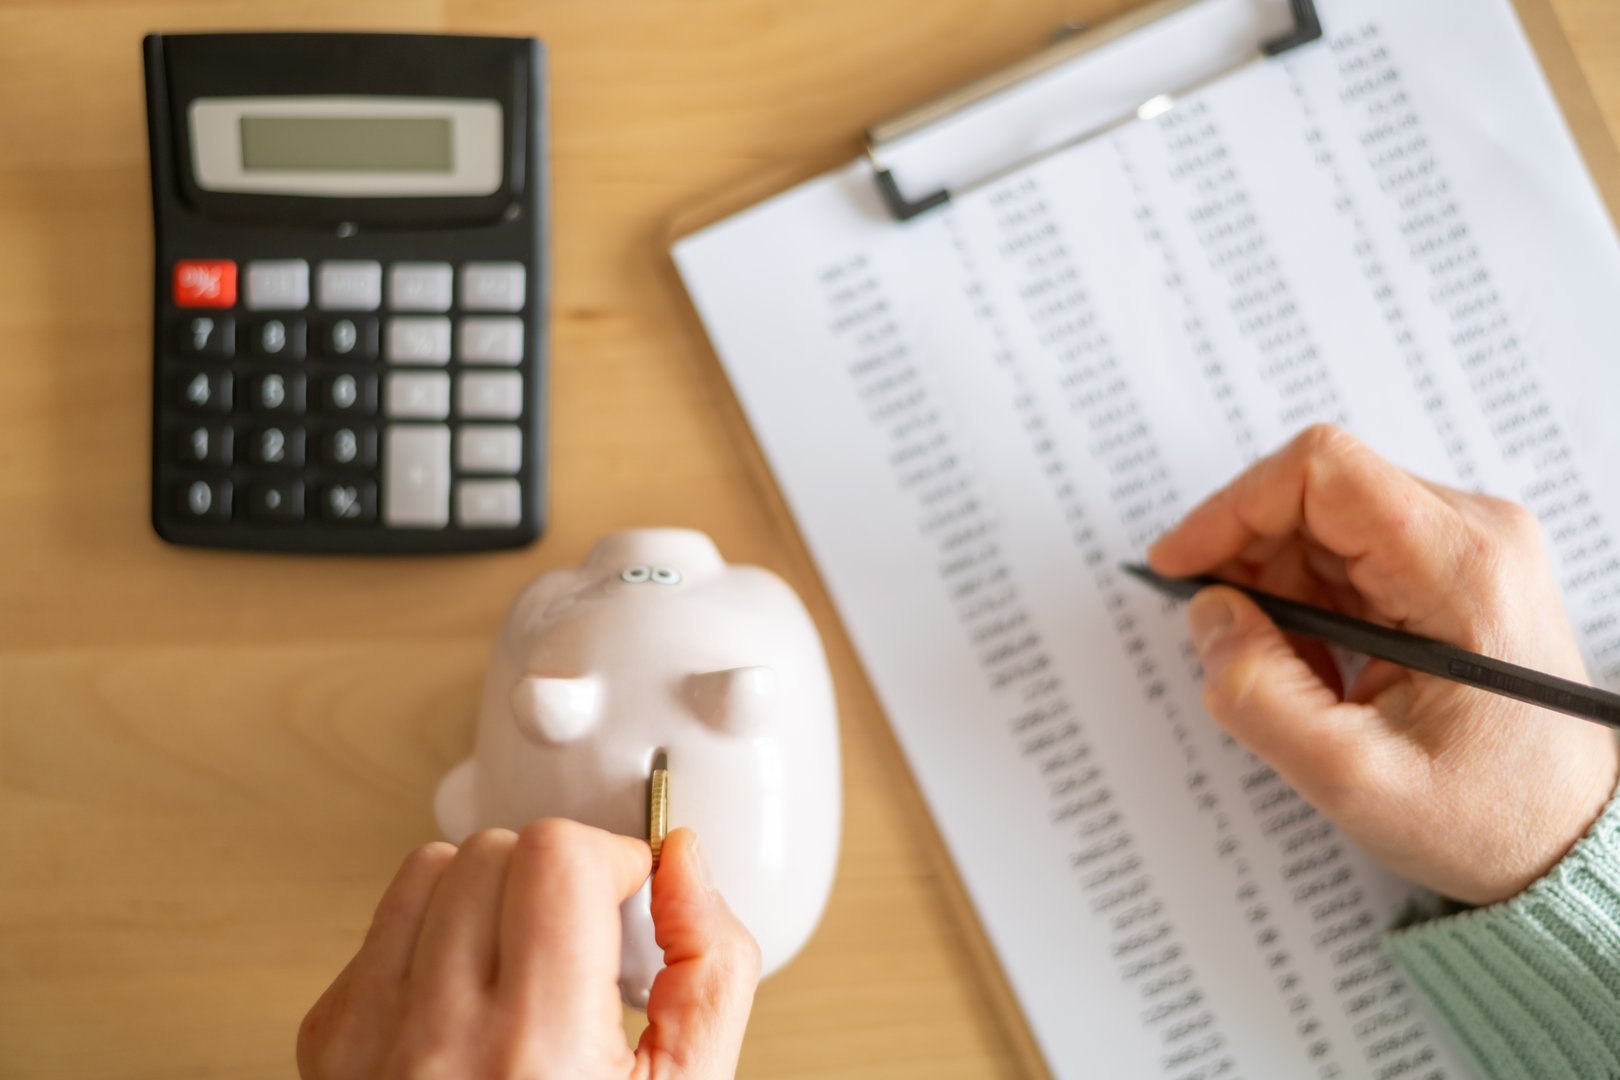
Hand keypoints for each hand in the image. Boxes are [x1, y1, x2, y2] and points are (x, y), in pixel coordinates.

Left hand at [297, 820, 759, 1079]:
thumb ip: (711, 971)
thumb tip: (685, 864)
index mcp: (536, 1059)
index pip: (554, 860)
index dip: (614, 859)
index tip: (632, 898)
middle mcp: (435, 1050)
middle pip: (493, 853)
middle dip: (558, 878)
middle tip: (590, 941)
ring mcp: (366, 1050)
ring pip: (427, 873)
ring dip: (491, 894)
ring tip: (532, 962)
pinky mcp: (328, 1053)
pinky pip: (378, 932)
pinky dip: (434, 939)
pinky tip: (477, 996)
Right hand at [1149, 424, 1618, 905]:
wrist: (1572, 839)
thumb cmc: (1490, 817)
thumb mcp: (1352, 780)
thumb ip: (1259, 695)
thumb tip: (1209, 616)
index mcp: (1462, 570)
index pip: (1322, 473)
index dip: (1233, 508)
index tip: (1181, 565)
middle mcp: (1474, 535)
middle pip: (1316, 494)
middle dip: (1249, 560)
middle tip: (1226, 639)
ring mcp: (1468, 547)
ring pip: (1324, 522)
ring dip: (1278, 590)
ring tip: (1294, 677)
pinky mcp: (1454, 568)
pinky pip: (1348, 553)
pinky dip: (1308, 604)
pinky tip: (1322, 671)